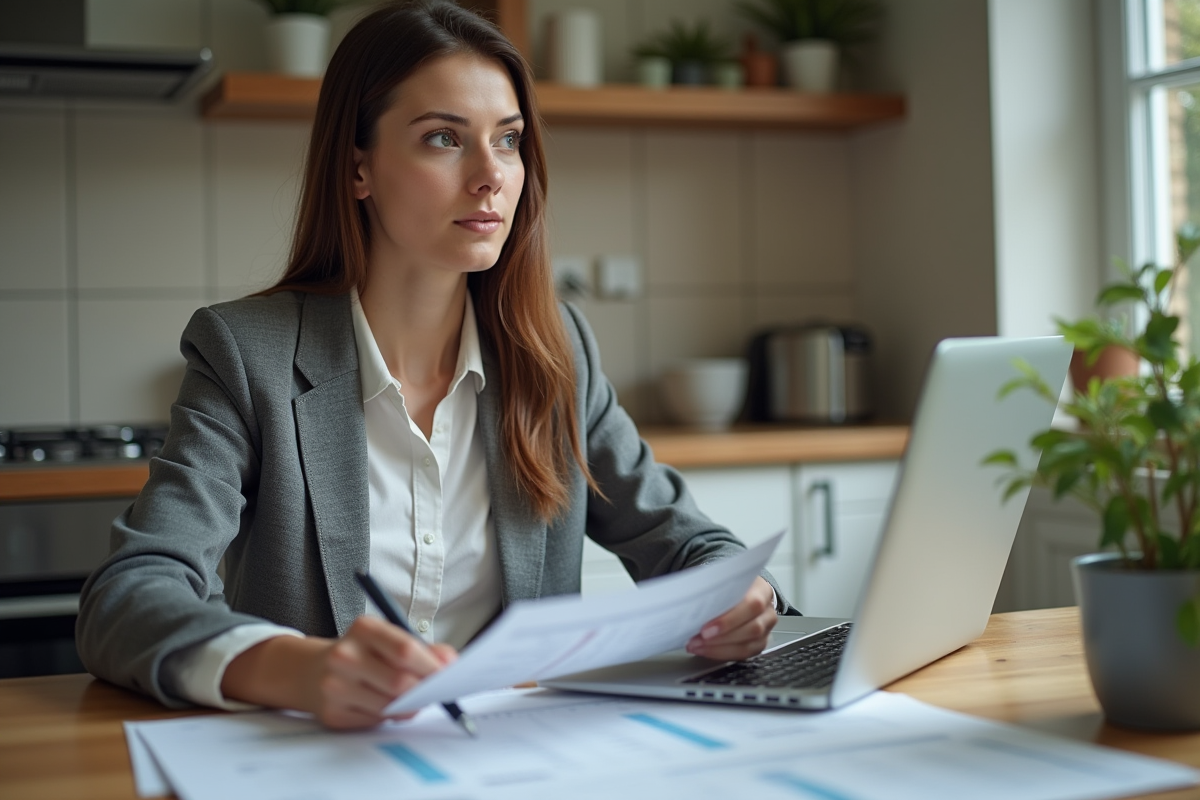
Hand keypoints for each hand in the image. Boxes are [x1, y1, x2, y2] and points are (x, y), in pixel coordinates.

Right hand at [222, 616, 456, 729]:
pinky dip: (387, 717)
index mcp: (364, 628)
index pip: (405, 650)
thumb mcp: (390, 640)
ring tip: (409, 700)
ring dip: (408, 708)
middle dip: (424, 692)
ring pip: (389, 706)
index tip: (450, 677)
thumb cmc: (364, 654)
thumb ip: (425, 649)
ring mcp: (334, 686)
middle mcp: (345, 655)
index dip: (432, 667)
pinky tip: (383, 706)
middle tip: (436, 694)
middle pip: (400, 683)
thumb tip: (452, 664)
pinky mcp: (332, 713)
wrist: (311, 671)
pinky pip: (374, 721)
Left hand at [685, 577, 776, 660]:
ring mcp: (766, 630)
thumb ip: (714, 588)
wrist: (742, 591)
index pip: (751, 605)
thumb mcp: (724, 579)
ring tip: (697, 645)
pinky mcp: (759, 644)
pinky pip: (744, 655)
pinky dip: (723, 654)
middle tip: (698, 639)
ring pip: (748, 645)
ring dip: (719, 649)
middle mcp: (767, 611)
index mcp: (762, 590)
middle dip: (722, 637)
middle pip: (752, 629)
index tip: (706, 628)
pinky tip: (706, 650)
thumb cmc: (731, 586)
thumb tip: (692, 600)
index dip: (729, 620)